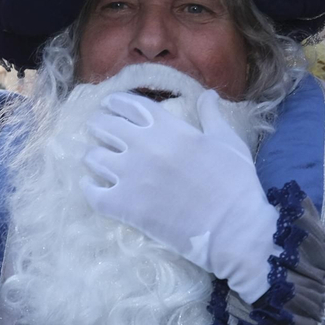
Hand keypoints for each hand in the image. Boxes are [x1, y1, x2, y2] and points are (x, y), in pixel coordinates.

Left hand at [80, 91, 278, 303]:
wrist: (233, 230)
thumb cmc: (235, 183)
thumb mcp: (228, 140)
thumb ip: (211, 115)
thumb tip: (209, 95)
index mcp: (167, 127)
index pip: (128, 105)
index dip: (115, 103)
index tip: (109, 105)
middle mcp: (142, 146)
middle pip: (104, 126)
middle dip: (98, 124)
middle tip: (98, 129)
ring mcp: (129, 176)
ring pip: (93, 157)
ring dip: (93, 156)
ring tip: (96, 159)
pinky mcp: (123, 206)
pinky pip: (91, 192)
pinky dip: (89, 188)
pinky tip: (92, 187)